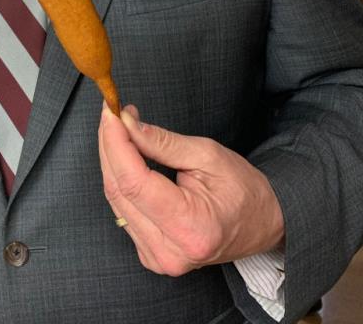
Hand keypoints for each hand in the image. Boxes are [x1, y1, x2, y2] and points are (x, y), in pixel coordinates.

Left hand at [99, 104, 284, 275]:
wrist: (261, 223)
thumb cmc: (242, 189)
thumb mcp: (207, 155)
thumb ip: (163, 142)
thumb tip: (127, 124)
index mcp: (190, 228)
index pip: (134, 182)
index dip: (115, 144)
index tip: (111, 112)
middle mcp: (170, 251)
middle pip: (119, 191)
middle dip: (110, 146)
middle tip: (112, 113)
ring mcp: (158, 258)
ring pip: (116, 200)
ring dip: (111, 160)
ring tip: (119, 129)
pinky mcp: (150, 254)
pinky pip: (124, 210)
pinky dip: (120, 179)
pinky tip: (124, 156)